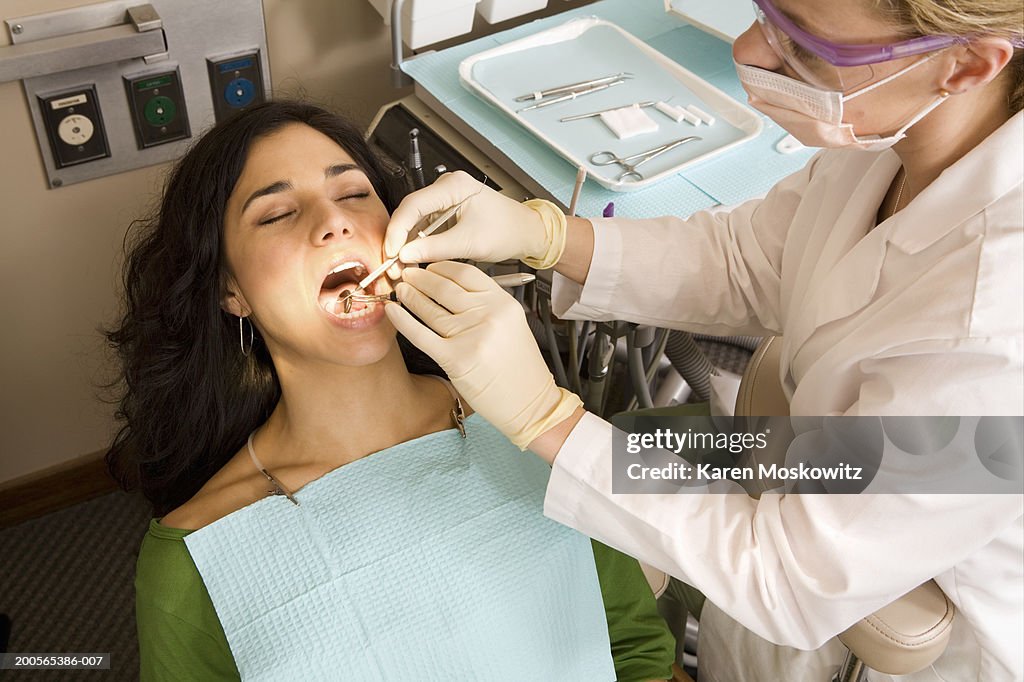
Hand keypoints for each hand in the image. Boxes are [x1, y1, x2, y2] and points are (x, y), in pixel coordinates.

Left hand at [384, 261, 581, 449]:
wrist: (530, 403)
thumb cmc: (520, 368)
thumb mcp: (511, 325)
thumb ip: (487, 305)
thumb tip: (450, 289)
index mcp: (503, 303)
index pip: (465, 273)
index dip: (440, 267)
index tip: (428, 267)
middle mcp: (488, 315)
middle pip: (444, 287)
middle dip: (420, 278)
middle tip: (406, 273)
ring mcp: (471, 336)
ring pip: (430, 308)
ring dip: (409, 296)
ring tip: (400, 290)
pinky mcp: (455, 359)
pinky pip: (420, 334)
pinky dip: (402, 320)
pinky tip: (392, 310)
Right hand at [385, 171, 550, 269]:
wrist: (526, 233)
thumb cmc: (508, 230)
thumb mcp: (470, 243)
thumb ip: (435, 248)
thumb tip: (406, 254)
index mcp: (454, 186)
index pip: (413, 205)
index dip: (397, 230)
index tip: (392, 251)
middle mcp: (446, 188)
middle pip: (410, 213)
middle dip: (399, 240)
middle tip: (392, 264)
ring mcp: (445, 200)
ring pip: (415, 222)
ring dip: (407, 245)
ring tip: (401, 267)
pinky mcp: (446, 214)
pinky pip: (425, 228)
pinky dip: (418, 245)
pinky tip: (413, 260)